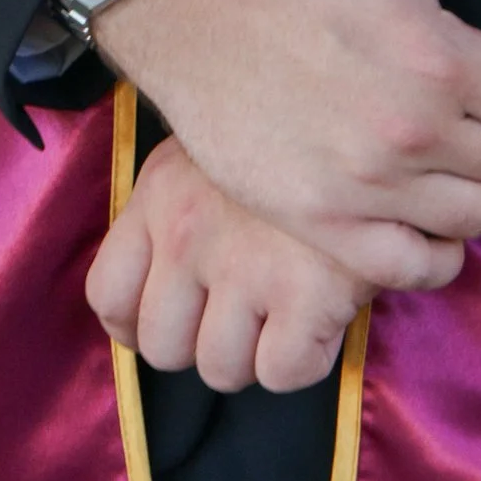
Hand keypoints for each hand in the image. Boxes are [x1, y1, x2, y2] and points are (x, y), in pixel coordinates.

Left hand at [87, 137, 364, 393]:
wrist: (372, 108)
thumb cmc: (296, 130)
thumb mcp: (215, 145)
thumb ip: (179, 204)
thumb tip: (165, 281)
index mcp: (159, 193)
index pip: (108, 295)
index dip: (136, 326)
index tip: (176, 320)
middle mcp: (188, 233)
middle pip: (162, 347)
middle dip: (202, 343)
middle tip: (246, 311)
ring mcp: (245, 266)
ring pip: (221, 370)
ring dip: (255, 354)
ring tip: (287, 308)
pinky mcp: (308, 293)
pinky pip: (283, 373)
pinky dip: (304, 358)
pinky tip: (323, 315)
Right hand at [93, 0, 480, 285]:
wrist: (189, 4)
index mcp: (438, 58)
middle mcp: (408, 132)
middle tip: (471, 108)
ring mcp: (364, 188)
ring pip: (479, 217)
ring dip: (474, 186)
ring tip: (443, 153)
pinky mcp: (320, 224)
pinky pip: (416, 268)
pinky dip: (434, 249)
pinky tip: (419, 209)